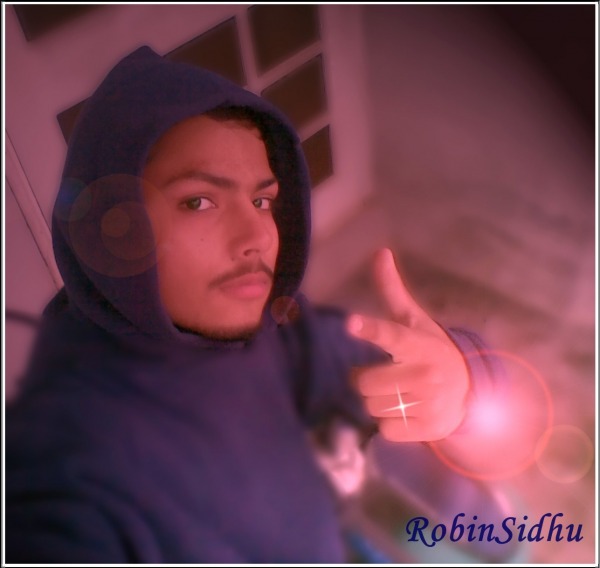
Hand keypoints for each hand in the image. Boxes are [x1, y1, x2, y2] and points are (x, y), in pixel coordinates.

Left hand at [347, 248, 469, 441]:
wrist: (470, 393)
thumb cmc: (432, 350)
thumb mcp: (415, 321)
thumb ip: (393, 291)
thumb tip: (379, 251)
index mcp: (419, 344)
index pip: (391, 335)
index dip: (370, 329)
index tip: (350, 323)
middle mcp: (426, 373)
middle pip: (365, 382)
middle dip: (365, 379)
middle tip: (380, 374)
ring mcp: (429, 404)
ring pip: (372, 407)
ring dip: (376, 400)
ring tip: (397, 392)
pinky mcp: (428, 430)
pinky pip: (384, 430)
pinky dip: (388, 422)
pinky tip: (406, 411)